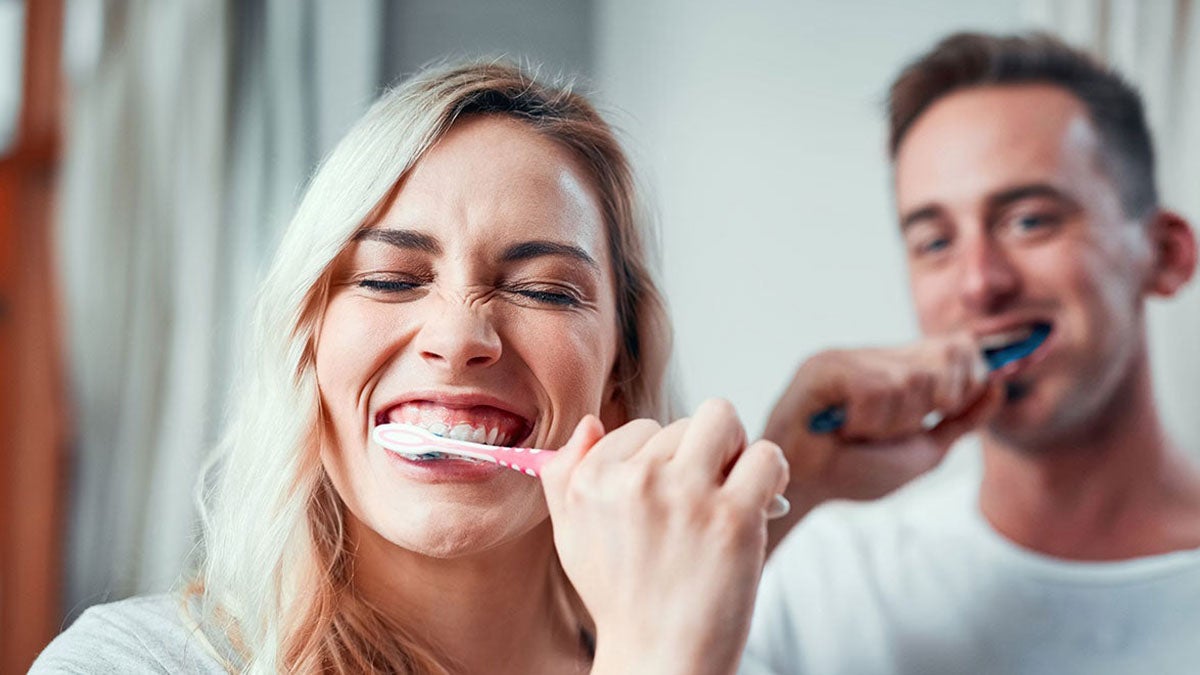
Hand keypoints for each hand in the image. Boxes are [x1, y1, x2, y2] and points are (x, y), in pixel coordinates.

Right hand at [541, 399, 788, 674]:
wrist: (658, 661)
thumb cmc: (622, 599)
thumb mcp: (572, 536)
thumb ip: (566, 475)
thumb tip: (590, 423)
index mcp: (592, 481)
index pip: (641, 429)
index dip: (663, 460)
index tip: (669, 498)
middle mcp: (635, 481)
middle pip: (685, 424)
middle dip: (701, 454)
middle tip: (704, 499)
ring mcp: (686, 496)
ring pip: (723, 420)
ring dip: (735, 450)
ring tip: (733, 491)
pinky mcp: (733, 517)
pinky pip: (766, 455)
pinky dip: (771, 472)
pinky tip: (760, 503)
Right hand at [763, 333, 1003, 552]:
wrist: (805, 488)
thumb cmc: (856, 470)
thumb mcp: (926, 449)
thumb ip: (962, 419)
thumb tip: (998, 384)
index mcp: (897, 368)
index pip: (956, 347)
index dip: (970, 374)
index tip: (950, 407)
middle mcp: (875, 356)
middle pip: (946, 357)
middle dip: (938, 402)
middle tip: (899, 429)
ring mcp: (850, 357)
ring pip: (913, 381)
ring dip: (896, 423)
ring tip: (863, 434)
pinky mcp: (825, 367)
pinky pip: (878, 389)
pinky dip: (869, 421)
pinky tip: (845, 429)